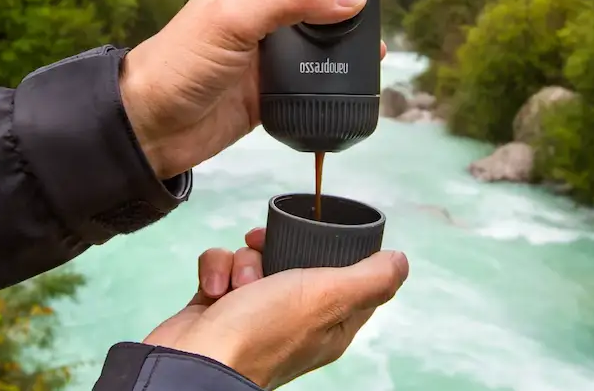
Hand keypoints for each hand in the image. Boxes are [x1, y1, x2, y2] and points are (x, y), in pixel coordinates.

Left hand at [120, 0, 387, 178]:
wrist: (152, 128)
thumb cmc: (181, 61)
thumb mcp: (236, 19)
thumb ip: (292, 2)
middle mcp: (260, 13)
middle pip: (313, 2)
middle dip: (343, 8)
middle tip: (377, 16)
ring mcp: (267, 54)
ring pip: (316, 44)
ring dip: (343, 47)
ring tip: (377, 50)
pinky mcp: (272, 90)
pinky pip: (311, 81)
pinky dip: (333, 82)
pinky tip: (358, 81)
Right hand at [144, 230, 409, 388]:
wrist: (192, 361)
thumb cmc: (261, 333)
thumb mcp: (328, 298)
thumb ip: (370, 279)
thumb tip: (401, 262)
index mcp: (331, 324)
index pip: (351, 278)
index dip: (340, 251)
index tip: (322, 231)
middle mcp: (295, 319)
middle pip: (297, 259)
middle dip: (278, 246)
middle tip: (264, 245)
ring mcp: (254, 312)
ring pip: (256, 258)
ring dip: (242, 261)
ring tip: (237, 283)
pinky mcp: (219, 304)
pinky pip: (222, 267)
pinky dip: (215, 270)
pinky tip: (212, 289)